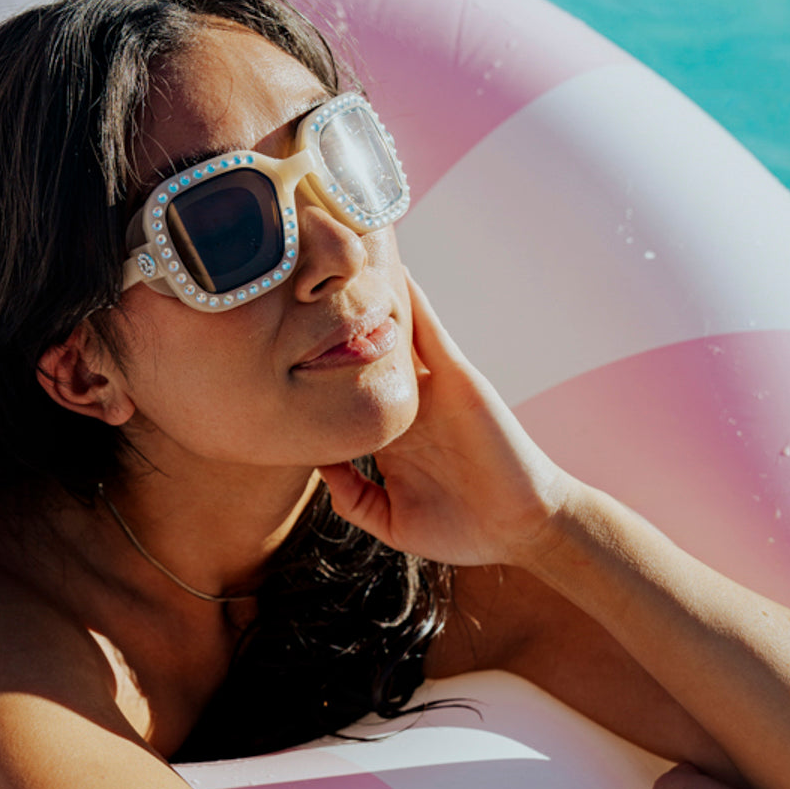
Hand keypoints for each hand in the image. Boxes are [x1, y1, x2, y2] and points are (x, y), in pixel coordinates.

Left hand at [320, 272, 568, 565]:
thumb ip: (353, 497)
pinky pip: (430, 331)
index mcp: (386, 434)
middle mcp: (405, 403)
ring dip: (368, 297)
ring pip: (393, 331)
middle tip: (291, 283)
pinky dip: (412, 300)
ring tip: (334, 258)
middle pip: (361, 352)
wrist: (521, 527)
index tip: (268, 353)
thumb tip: (316, 465)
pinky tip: (387, 269)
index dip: (310, 372)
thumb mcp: (393, 522)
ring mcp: (430, 387)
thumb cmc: (463, 530)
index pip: (341, 394)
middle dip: (330, 321)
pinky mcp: (457, 377)